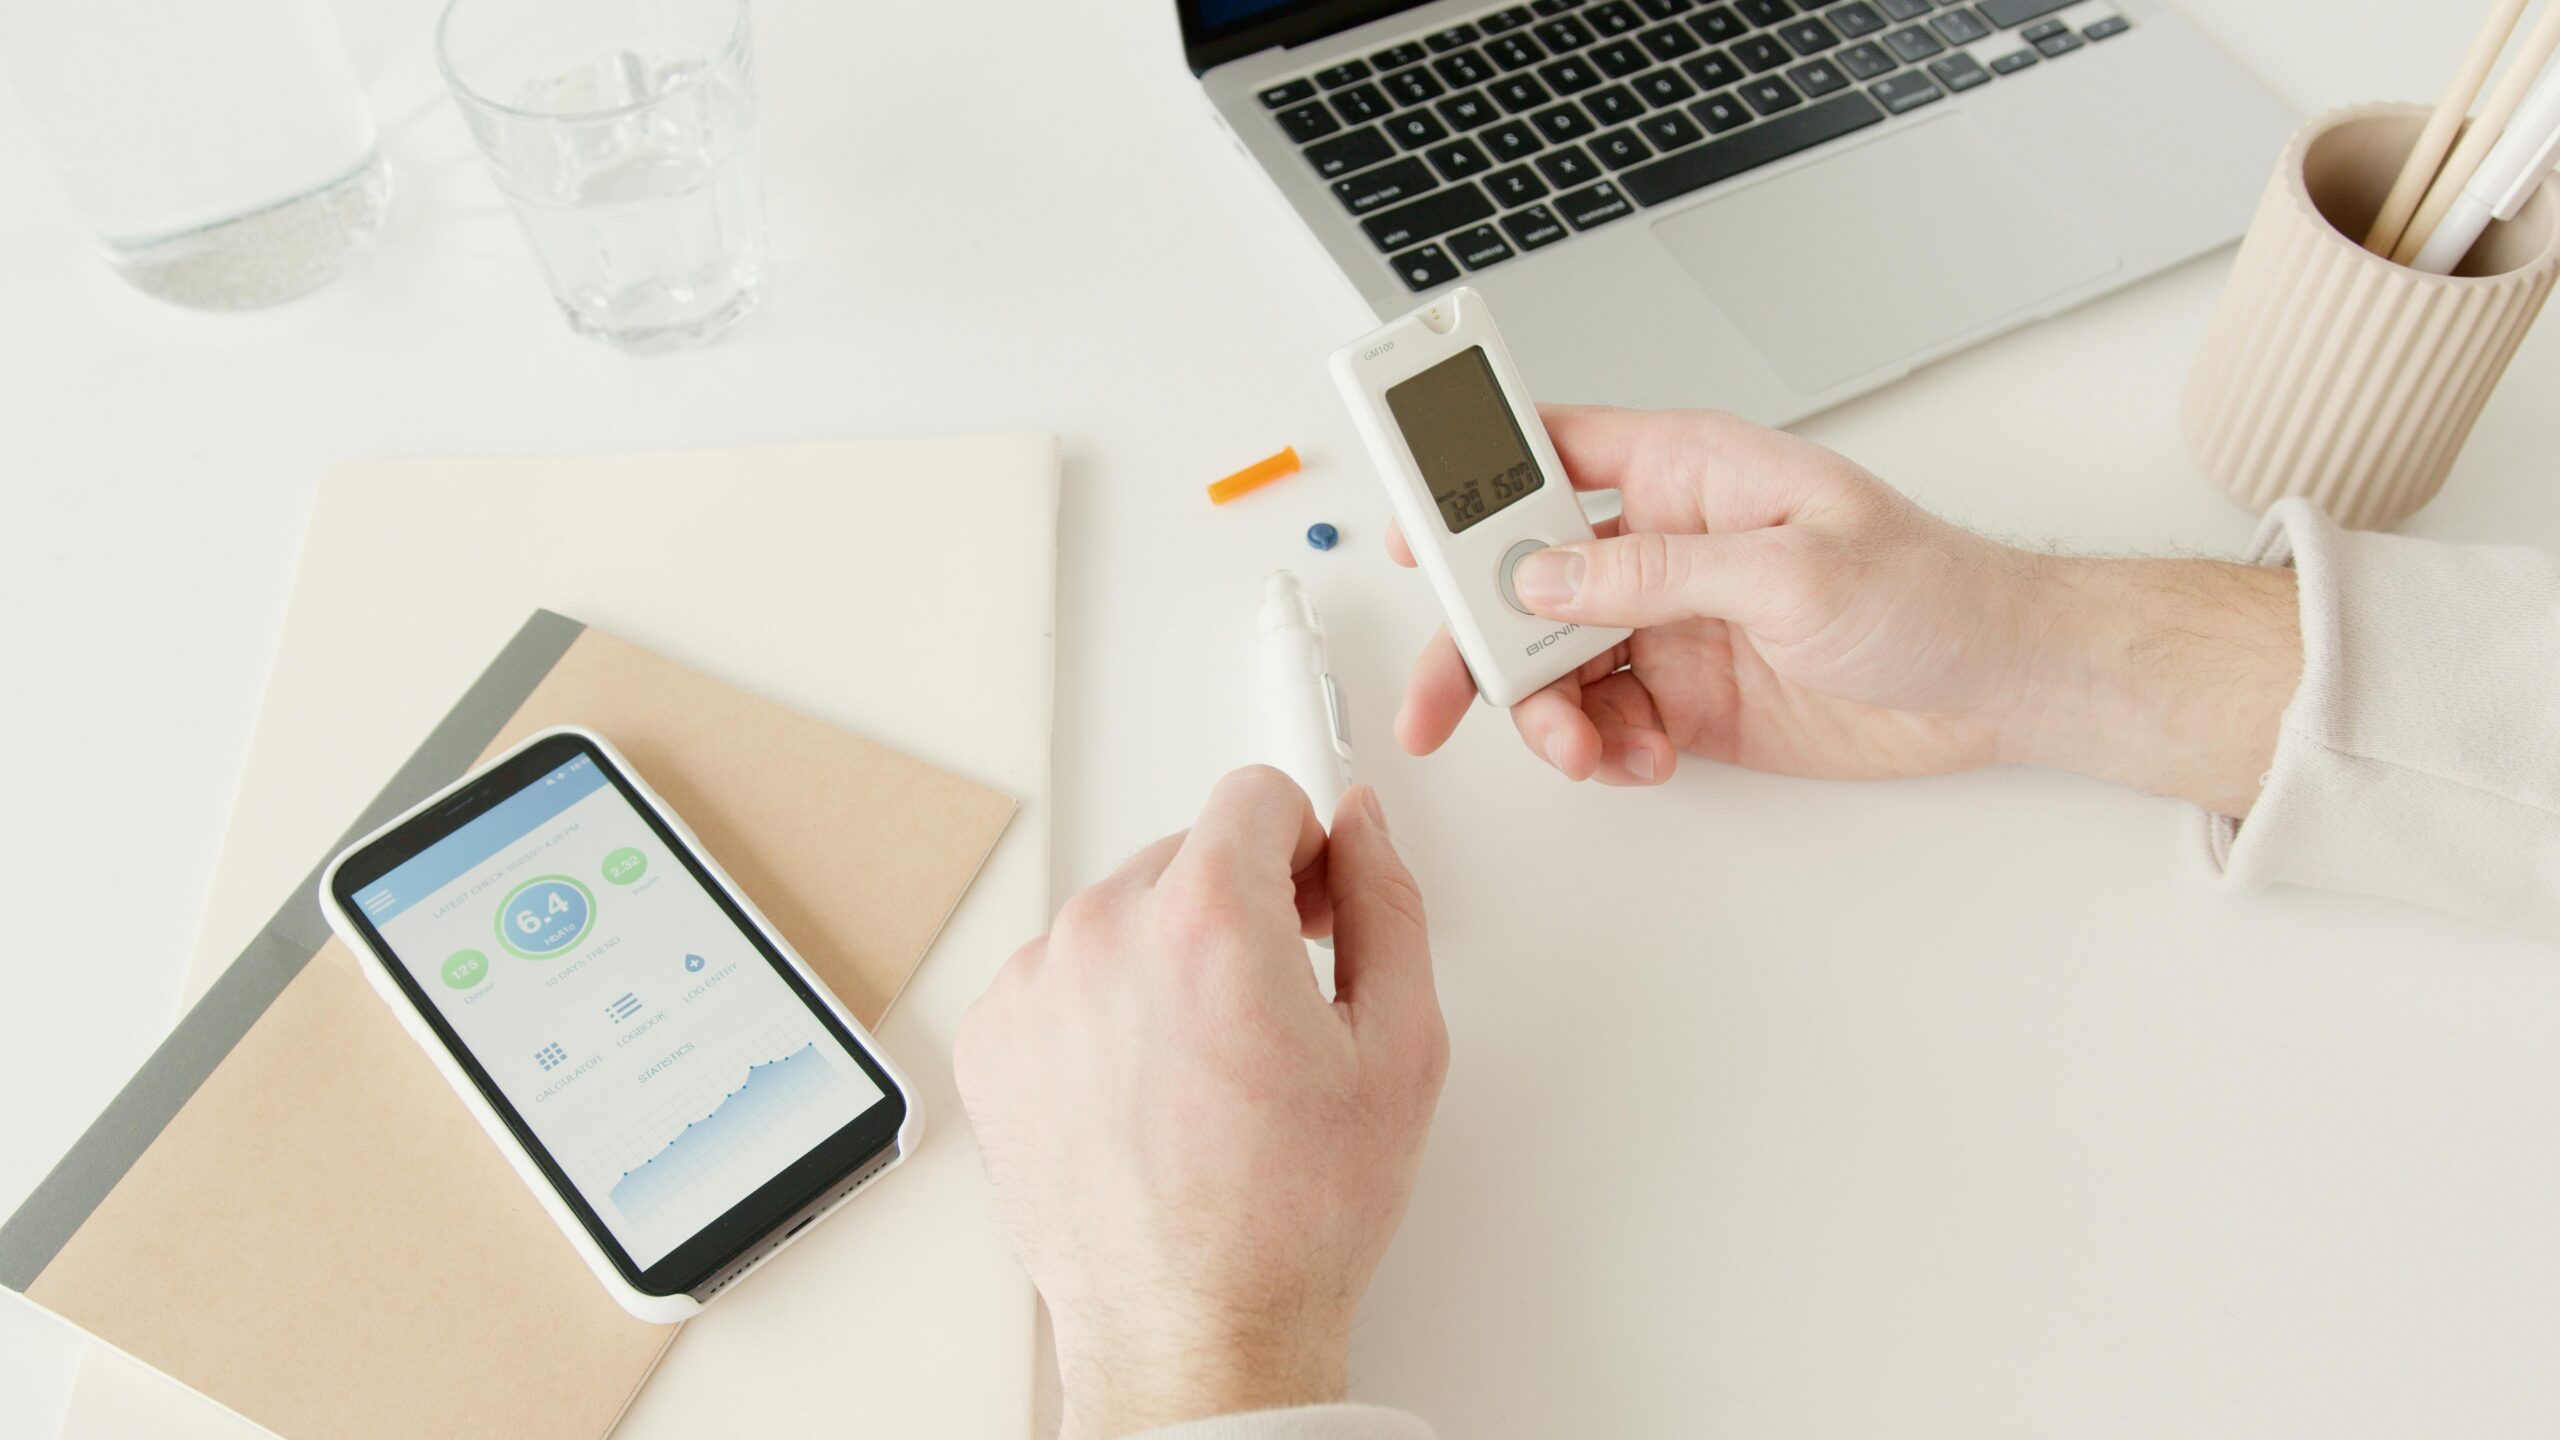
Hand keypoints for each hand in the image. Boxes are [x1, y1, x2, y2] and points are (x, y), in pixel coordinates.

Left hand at [955, 768, 1447, 1438]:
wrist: (1192, 1332)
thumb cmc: (1290, 1218)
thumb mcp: (1399, 1047)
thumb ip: (1385, 904)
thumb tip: (1361, 828)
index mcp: (1208, 920)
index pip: (1255, 793)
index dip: (1303, 846)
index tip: (1310, 904)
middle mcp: (1103, 934)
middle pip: (1186, 853)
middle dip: (1237, 908)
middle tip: (1272, 1009)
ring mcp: (1035, 987)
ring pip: (1119, 914)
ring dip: (1166, 958)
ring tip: (1207, 1068)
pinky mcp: (992, 1039)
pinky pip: (1060, 976)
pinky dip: (1103, 1012)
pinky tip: (1148, 1091)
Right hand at [1392, 406, 2300, 816]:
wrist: (1997, 686)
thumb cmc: (1930, 589)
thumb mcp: (1792, 568)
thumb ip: (1657, 574)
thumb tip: (1546, 576)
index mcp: (1687, 471)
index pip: (1546, 451)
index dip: (1465, 477)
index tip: (1410, 522)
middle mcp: (1664, 543)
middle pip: (1524, 576)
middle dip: (1474, 639)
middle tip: (1438, 699)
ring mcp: (1670, 622)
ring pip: (1554, 662)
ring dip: (1546, 715)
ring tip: (1584, 750)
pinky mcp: (1686, 695)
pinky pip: (1602, 720)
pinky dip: (1601, 751)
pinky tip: (1639, 761)